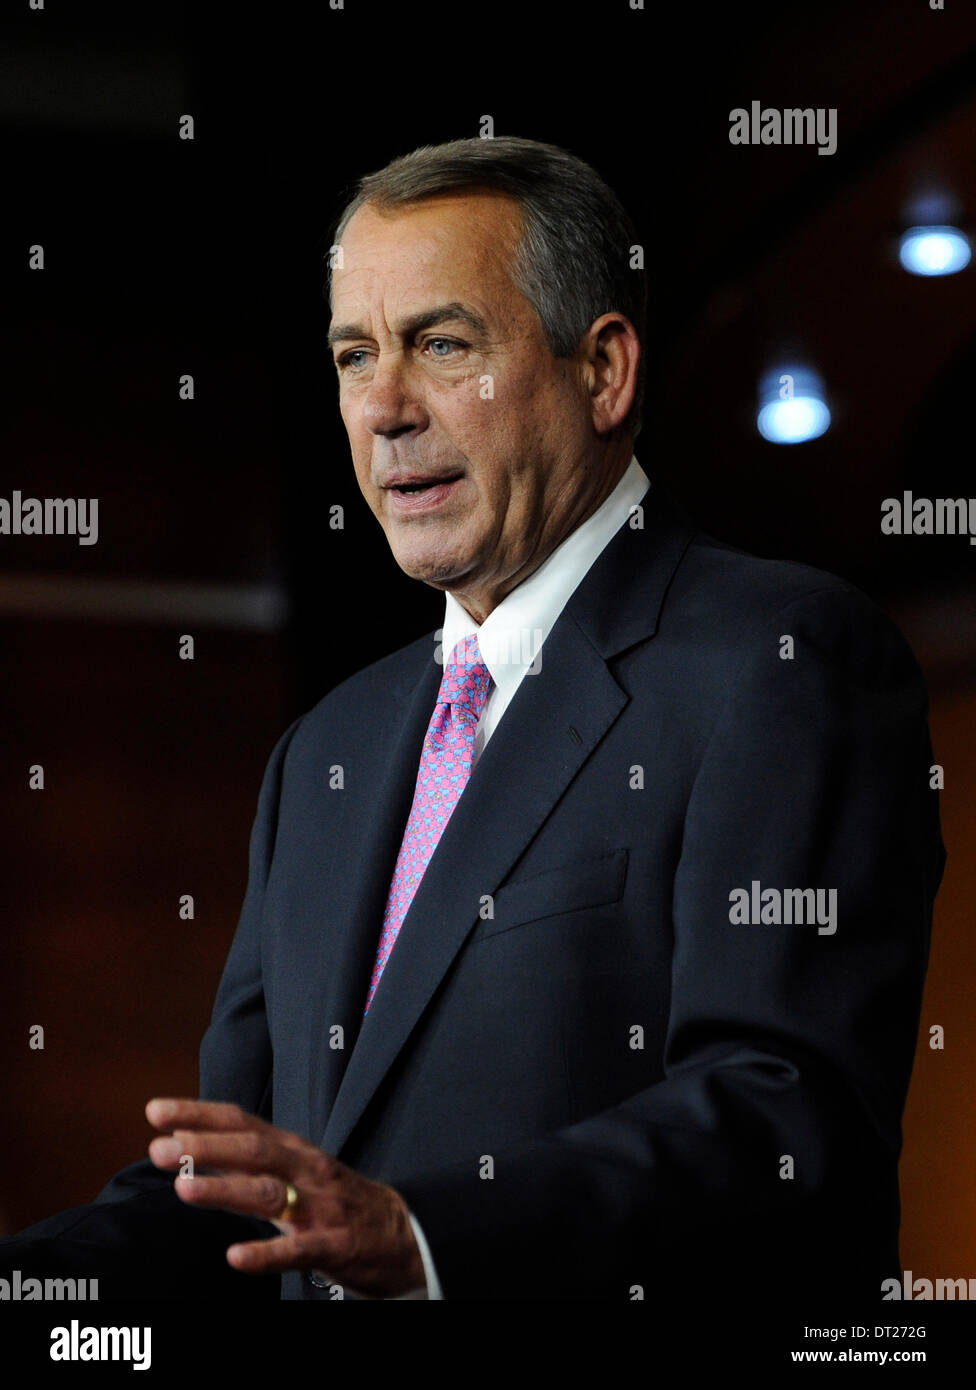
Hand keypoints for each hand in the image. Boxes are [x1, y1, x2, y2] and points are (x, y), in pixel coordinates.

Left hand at [146, 1098, 425, 1297]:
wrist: (402, 1234)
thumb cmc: (336, 1200)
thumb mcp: (294, 1170)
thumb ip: (246, 1161)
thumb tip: (188, 1146)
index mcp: (292, 1149)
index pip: (241, 1122)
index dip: (199, 1114)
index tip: (155, 1110)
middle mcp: (304, 1169)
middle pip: (252, 1150)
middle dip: (205, 1147)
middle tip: (160, 1148)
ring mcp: (320, 1207)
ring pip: (269, 1193)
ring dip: (225, 1190)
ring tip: (184, 1189)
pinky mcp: (335, 1246)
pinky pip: (298, 1250)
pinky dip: (267, 1253)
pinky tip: (235, 1257)